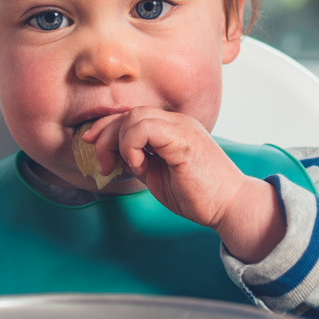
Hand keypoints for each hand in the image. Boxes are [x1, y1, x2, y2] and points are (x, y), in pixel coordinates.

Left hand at [82, 111, 283, 262]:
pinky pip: (145, 128)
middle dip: (105, 134)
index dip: (106, 126)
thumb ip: (138, 160)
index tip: (89, 142)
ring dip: (118, 142)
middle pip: (129, 113)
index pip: (132, 115)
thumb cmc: (198, 195)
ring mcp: (181, 127)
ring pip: (134, 116)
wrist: (229, 206)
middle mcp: (177, 122)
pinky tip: (139, 164)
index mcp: (172, 128)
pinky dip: (132, 146)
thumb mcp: (157, 175)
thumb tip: (113, 156)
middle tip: (101, 162)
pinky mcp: (183, 138)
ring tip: (124, 166)